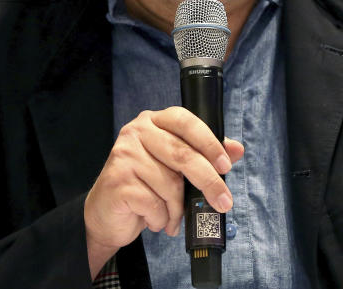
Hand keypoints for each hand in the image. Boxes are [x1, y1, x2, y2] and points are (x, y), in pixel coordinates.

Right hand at [83, 107, 243, 272]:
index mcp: (153, 121)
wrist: (105, 214)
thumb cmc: (144, 185)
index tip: (226, 165)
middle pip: (182, 154)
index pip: (186, 121)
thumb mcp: (175, 167)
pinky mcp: (118, 181)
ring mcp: (124, 155)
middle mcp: (136, 132)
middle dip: (208, 181)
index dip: (209, 142)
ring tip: (173, 216)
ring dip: (178, 208)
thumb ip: (204, 155)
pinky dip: (161, 218)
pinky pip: (155, 203)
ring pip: (170, 184)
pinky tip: (154, 219)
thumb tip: (237, 150)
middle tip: (224, 202)